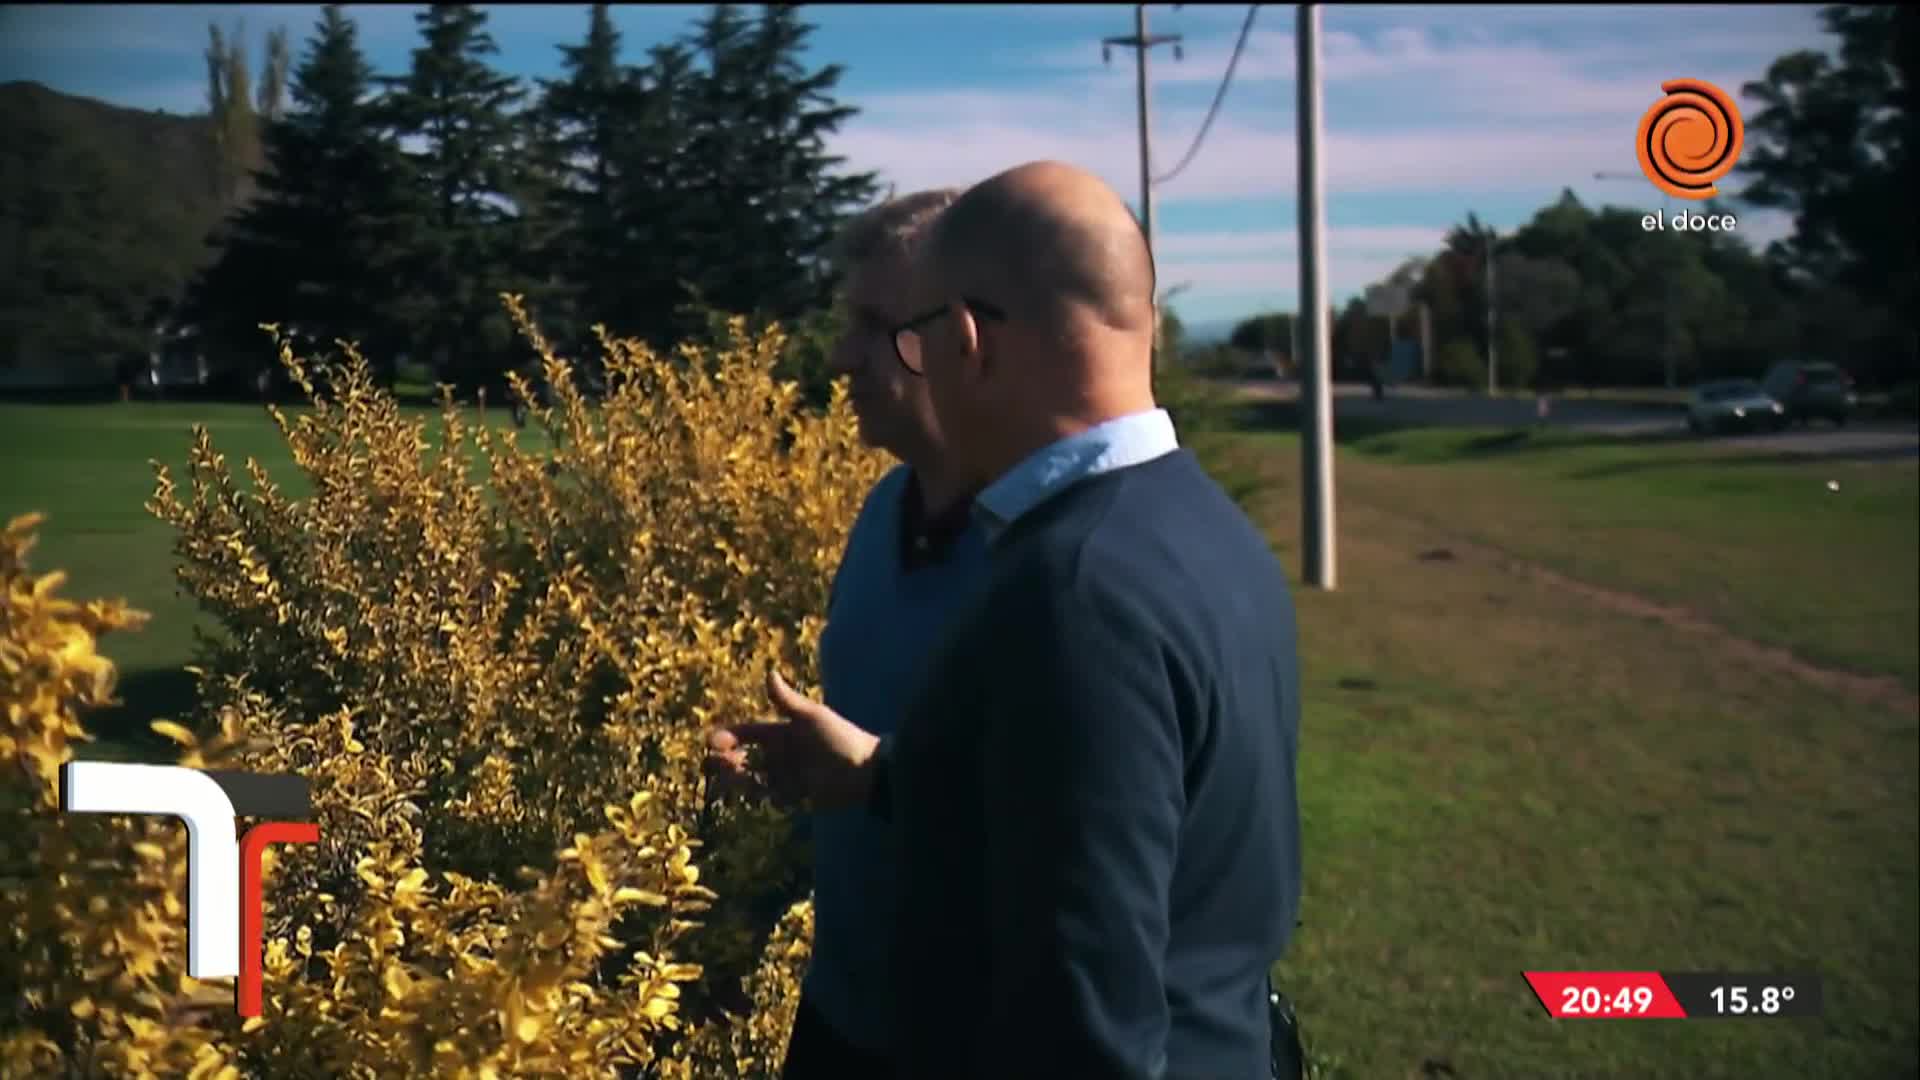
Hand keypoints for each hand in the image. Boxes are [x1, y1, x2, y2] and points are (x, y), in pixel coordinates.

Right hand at [704, 669, 880, 810]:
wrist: (865, 771)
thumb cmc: (840, 738)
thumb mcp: (812, 717)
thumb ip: (788, 700)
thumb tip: (770, 672)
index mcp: (782, 732)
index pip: (747, 733)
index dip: (728, 737)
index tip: (712, 741)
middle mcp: (780, 754)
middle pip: (744, 759)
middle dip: (726, 762)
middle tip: (714, 764)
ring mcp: (786, 776)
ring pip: (752, 780)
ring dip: (737, 781)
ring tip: (726, 782)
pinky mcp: (795, 797)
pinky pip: (771, 799)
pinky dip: (761, 798)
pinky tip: (757, 797)